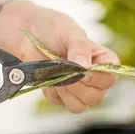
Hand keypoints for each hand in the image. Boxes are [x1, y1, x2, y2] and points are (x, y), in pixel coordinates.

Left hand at [0, 0, 119, 112]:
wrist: (23, 33)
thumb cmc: (50, 27)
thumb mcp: (69, 31)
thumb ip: (80, 48)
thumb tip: (85, 67)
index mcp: (100, 59)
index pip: (111, 77)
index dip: (99, 79)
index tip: (83, 73)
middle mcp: (91, 76)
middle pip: (96, 97)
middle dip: (79, 88)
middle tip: (65, 73)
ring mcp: (75, 87)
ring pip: (80, 106)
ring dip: (66, 93)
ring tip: (55, 75)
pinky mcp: (58, 94)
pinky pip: (60, 103)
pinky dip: (52, 93)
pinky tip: (47, 78)